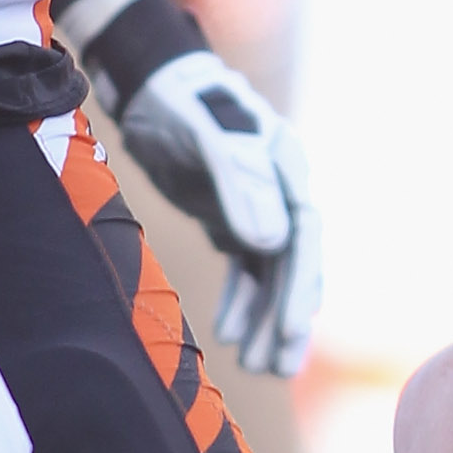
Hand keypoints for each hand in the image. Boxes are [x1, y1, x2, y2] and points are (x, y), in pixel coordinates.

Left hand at [115, 50, 322, 375]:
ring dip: (264, 320)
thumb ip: (238, 181)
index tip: (290, 330)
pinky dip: (239, 302)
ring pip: (270, 274)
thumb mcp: (203, 134)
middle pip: (294, 264)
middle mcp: (282, 191)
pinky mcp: (235, 219)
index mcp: (286, 166)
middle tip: (280, 368)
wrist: (149, 84)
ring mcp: (260, 207)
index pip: (304, 237)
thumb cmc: (177, 100)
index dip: (299, 286)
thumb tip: (272, 244)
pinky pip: (245, 269)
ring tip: (256, 367)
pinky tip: (227, 335)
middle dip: (287, 318)